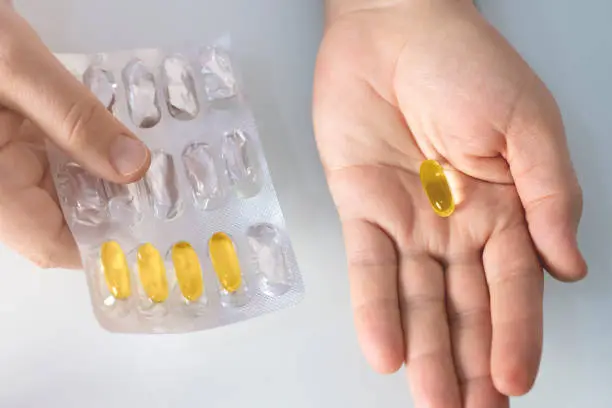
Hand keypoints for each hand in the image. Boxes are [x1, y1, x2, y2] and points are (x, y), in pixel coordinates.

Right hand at [0, 4, 149, 267]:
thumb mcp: (18, 70)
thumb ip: (74, 119)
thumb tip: (135, 166)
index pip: (50, 243)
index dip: (104, 245)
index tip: (158, 231)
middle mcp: (0, 185)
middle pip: (64, 219)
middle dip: (118, 207)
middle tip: (175, 191)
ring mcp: (9, 162)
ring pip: (68, 189)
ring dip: (112, 179)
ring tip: (164, 167)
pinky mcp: (17, 138)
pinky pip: (61, 159)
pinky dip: (94, 152)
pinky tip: (129, 141)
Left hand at [314, 1, 585, 406]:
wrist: (395, 30)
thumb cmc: (466, 65)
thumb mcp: (528, 126)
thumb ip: (551, 197)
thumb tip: (569, 268)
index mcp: (505, 207)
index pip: (512, 286)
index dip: (515, 334)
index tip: (513, 382)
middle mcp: (456, 223)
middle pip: (465, 304)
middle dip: (470, 359)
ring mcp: (408, 220)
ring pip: (418, 298)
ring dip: (426, 349)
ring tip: (432, 399)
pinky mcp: (362, 208)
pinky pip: (369, 267)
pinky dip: (376, 309)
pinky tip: (386, 351)